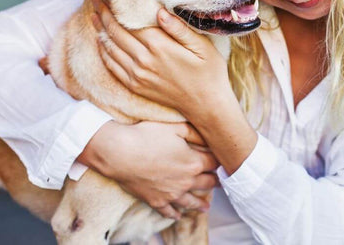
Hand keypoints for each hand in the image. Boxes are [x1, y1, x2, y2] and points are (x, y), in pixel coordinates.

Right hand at [78, 120, 218, 219]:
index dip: (219, 160)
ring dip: (200, 204)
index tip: (222, 160)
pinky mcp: (156, 201)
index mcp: (194, 162)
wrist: (121, 153)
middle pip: (207, 183)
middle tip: (220, 182)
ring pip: (191, 201)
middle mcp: (186, 181)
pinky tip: (178, 216)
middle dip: (215, 181)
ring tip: (205, 207)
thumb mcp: (176, 127)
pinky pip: (169, 211)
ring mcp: (171, 194)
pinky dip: (175, 214)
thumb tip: (209, 137)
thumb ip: (195, 133)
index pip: (214, 163)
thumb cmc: (148, 136)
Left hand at [91, 0, 232, 118]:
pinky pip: (112, 66)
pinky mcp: (136, 86)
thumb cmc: (209, 72)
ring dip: (100, 31)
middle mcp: (144, 61)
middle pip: (116, 33)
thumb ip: (179, 28)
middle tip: (95, 0)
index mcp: (160, 47)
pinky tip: (102, 42)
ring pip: (110, 49)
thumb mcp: (202, 46)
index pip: (129, 22)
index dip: (116, 8)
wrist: (206, 105)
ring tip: (94, 16)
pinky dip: (104, 52)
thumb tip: (159, 10)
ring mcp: (137, 75)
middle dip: (104, 15)